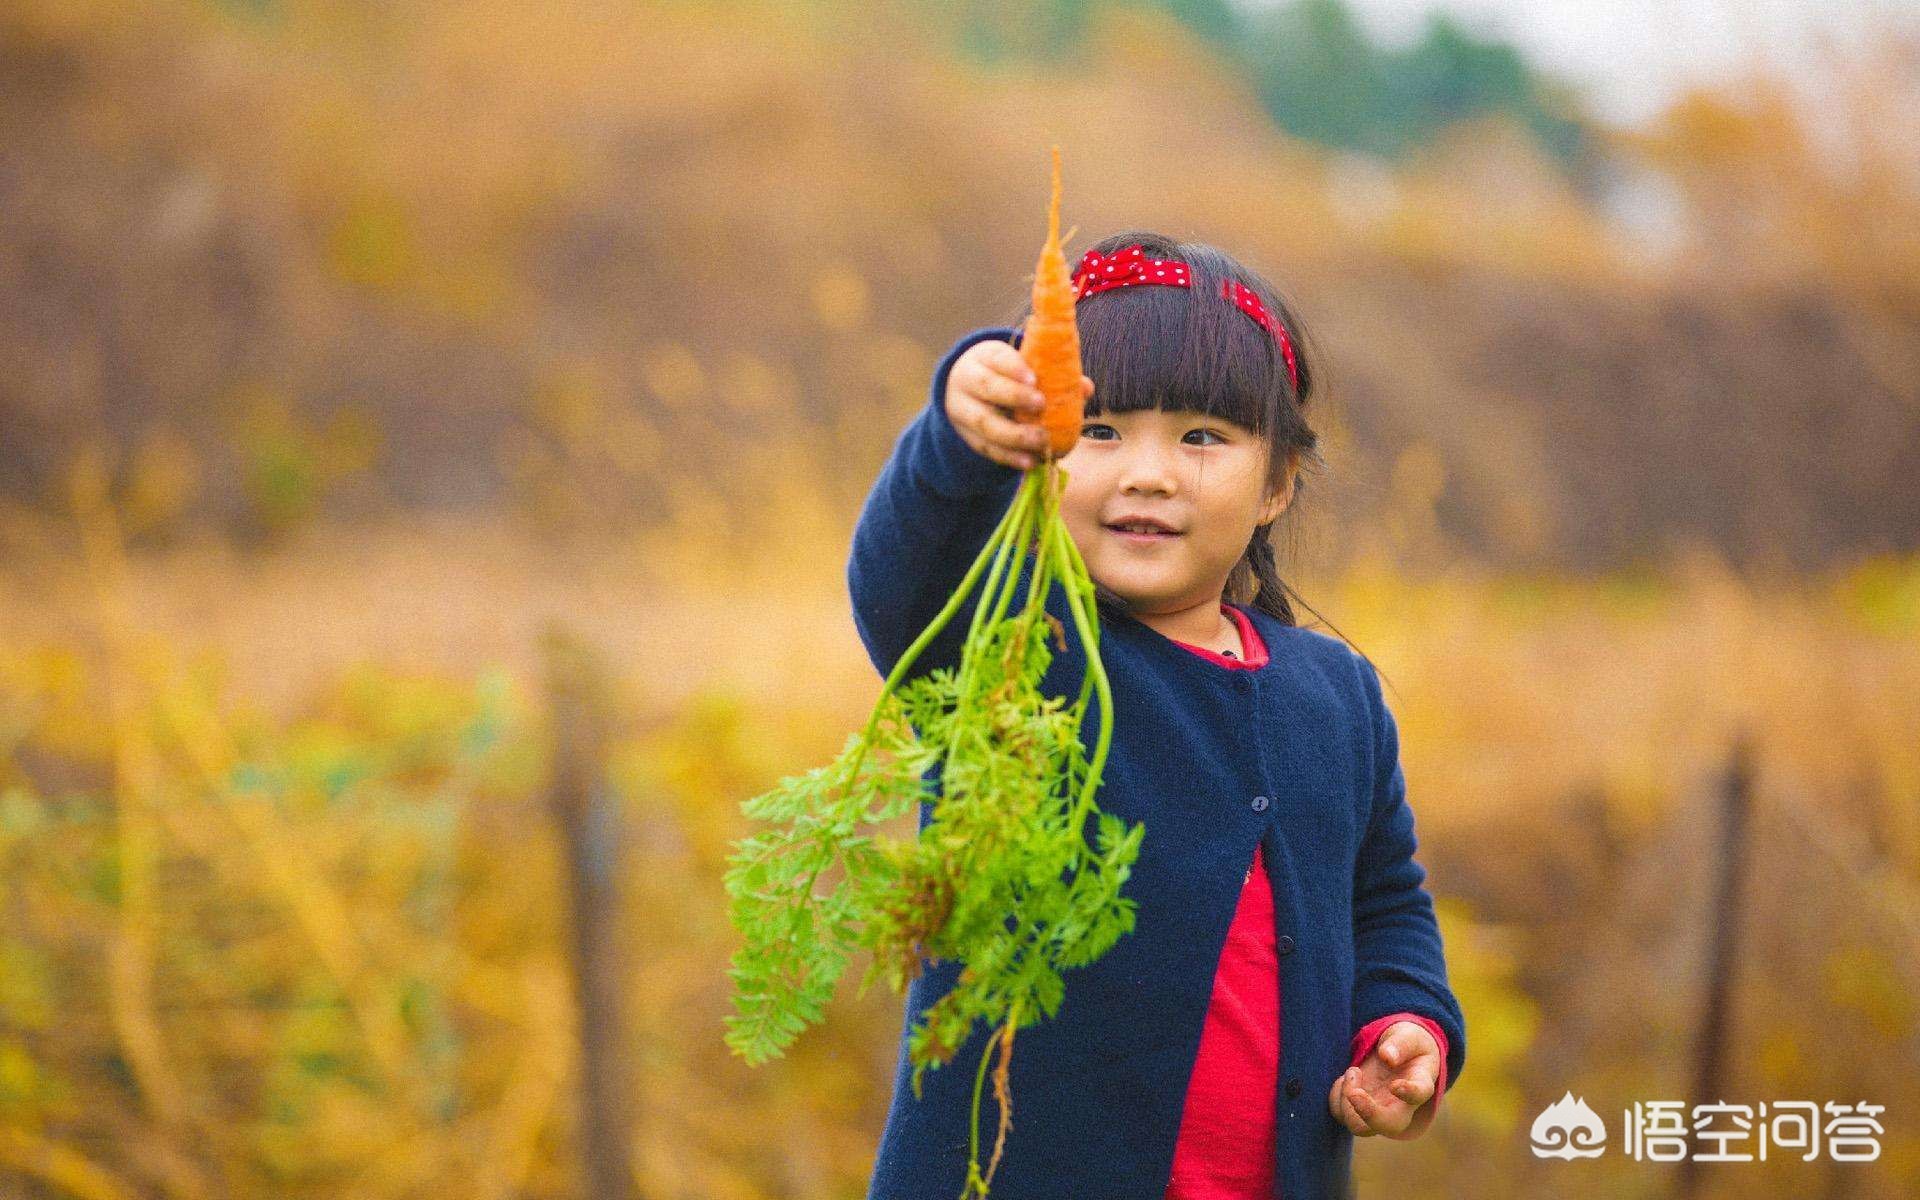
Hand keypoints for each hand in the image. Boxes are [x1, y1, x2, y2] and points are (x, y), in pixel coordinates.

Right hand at [944, 338, 1092, 469]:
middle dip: (1014, 396)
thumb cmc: (1004, 375)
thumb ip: (1052, 375)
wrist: (966, 390)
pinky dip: (1009, 457)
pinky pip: (986, 448)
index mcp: (984, 357)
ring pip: (984, 423)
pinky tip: (1029, 462)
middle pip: (986, 387)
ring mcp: (962, 410)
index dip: (1014, 368)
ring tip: (1041, 441)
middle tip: (1041, 405)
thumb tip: (1086, 388)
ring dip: (1014, 435)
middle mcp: (967, 381)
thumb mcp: (1020, 368)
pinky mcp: (967, 436)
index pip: (997, 358)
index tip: (1034, 379)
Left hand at [1329, 1021, 1439, 1140]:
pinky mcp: (1359, 1109)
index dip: (1409, 1093)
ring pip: (1361, 1126)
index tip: (1395, 1085)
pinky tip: (1345, 1079)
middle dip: (1368, 1114)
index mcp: (1420, 1083)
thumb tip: (1387, 1057)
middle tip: (1354, 1092)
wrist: (1398, 1054)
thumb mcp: (1409, 1035)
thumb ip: (1401, 1044)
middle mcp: (1401, 1105)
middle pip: (1389, 1125)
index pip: (1419, 1094)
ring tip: (1353, 1071)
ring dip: (1347, 1103)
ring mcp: (1379, 1110)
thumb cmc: (1408, 1044)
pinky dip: (1337, 1098)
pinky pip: (1342, 1115)